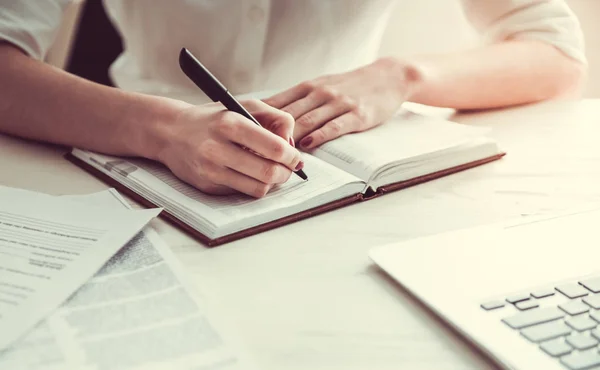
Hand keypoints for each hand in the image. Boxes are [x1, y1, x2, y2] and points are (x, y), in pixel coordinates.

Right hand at [153, 99, 302, 197]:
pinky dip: (252, 185)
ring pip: (258, 188)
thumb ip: (275, 118)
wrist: (171, 132)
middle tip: (288, 168)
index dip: (291, 156)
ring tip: (272, 172)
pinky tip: (249, 174)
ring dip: (272, 183)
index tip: (295, 157)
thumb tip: (291, 144)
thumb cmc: (214, 119)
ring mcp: (210, 170)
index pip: (274, 147)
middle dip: (286, 173)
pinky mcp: (207, 186)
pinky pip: (242, 193)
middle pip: (268, 172)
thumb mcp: (244, 106)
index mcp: (230, 124)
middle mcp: (218, 148)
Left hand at [263, 57, 418, 148]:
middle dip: (268, 133)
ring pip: (308, 121)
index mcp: (307, 87)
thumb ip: (298, 101)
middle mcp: (319, 93)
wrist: (387, 77)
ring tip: (275, 154)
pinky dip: (318, 136)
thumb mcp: (321, 85)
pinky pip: (334, 126)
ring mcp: (338, 103)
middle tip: (251, 150)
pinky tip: (307, 146)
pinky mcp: (356, 114)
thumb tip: (267, 117)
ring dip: (291, 138)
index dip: (258, 119)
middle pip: (287, 114)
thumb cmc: (350, 85)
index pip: (276, 103)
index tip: (241, 134)